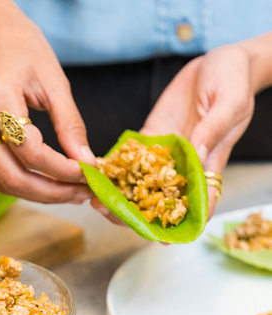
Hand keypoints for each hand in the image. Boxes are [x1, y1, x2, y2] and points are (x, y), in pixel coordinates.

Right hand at [0, 1, 95, 203]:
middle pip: (12, 177)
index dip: (62, 170)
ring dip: (37, 193)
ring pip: (0, 182)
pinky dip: (20, 182)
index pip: (31, 152)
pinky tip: (44, 181)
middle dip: (51, 192)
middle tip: (79, 194)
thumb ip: (70, 124)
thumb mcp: (53, 80)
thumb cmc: (19, 47)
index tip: (87, 173)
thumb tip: (86, 161)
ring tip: (66, 192)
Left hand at [92, 44, 255, 226]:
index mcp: (208, 163)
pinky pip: (131, 157)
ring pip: (140, 183)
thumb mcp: (228, 103)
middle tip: (110, 214)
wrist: (219, 62)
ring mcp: (165, 153)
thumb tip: (194, 156)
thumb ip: (211, 130)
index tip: (161, 238)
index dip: (181, 224)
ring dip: (119, 195)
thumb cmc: (234, 81)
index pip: (197, 202)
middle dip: (136, 212)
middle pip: (160, 199)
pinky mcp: (150, 137)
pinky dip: (114, 167)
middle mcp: (183, 164)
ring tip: (96, 198)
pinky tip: (95, 173)